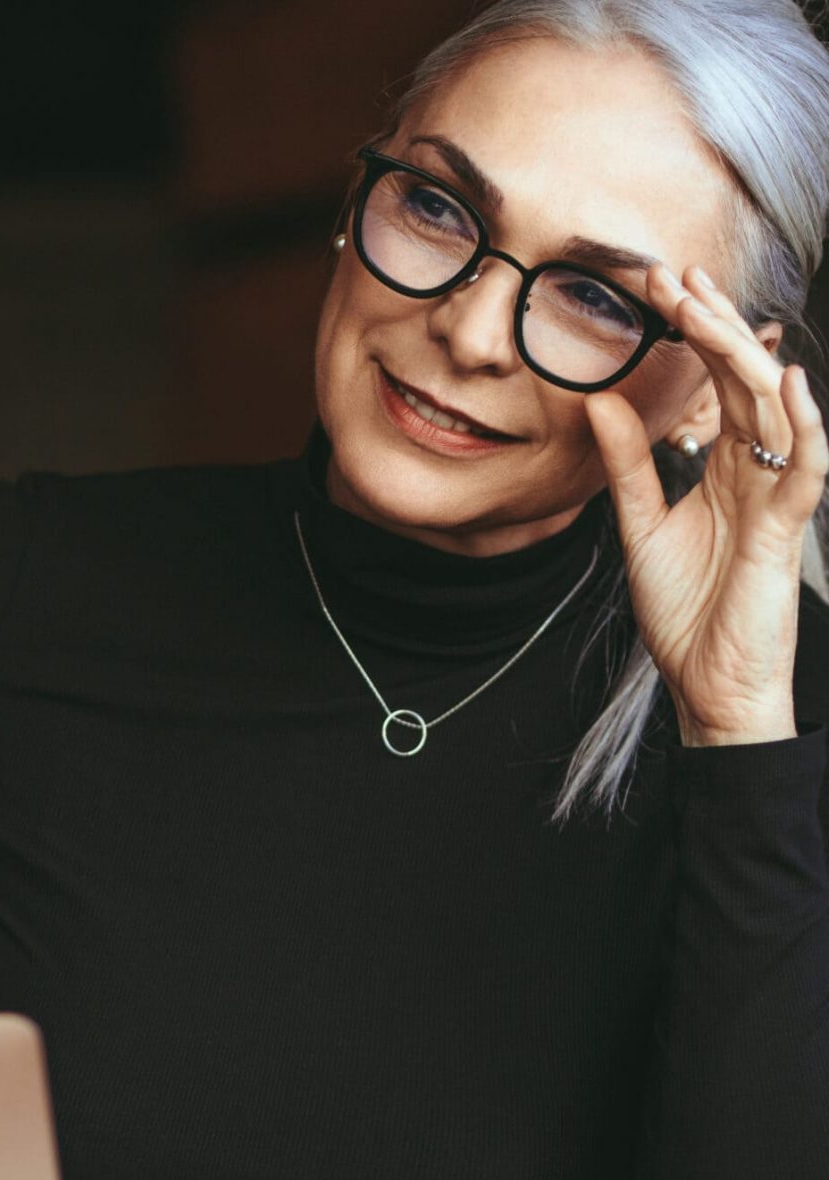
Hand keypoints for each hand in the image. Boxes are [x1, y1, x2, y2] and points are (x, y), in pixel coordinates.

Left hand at [585, 263, 826, 746]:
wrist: (708, 680)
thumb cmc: (685, 607)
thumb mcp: (640, 524)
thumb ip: (627, 464)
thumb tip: (598, 401)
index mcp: (725, 465)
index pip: (713, 383)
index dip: (691, 332)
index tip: (655, 285)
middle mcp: (757, 469)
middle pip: (743, 380)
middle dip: (712, 324)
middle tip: (674, 273)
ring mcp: (776, 494)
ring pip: (772, 409)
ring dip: (743, 355)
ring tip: (709, 307)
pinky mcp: (788, 529)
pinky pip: (806, 468)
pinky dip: (804, 425)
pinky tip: (789, 381)